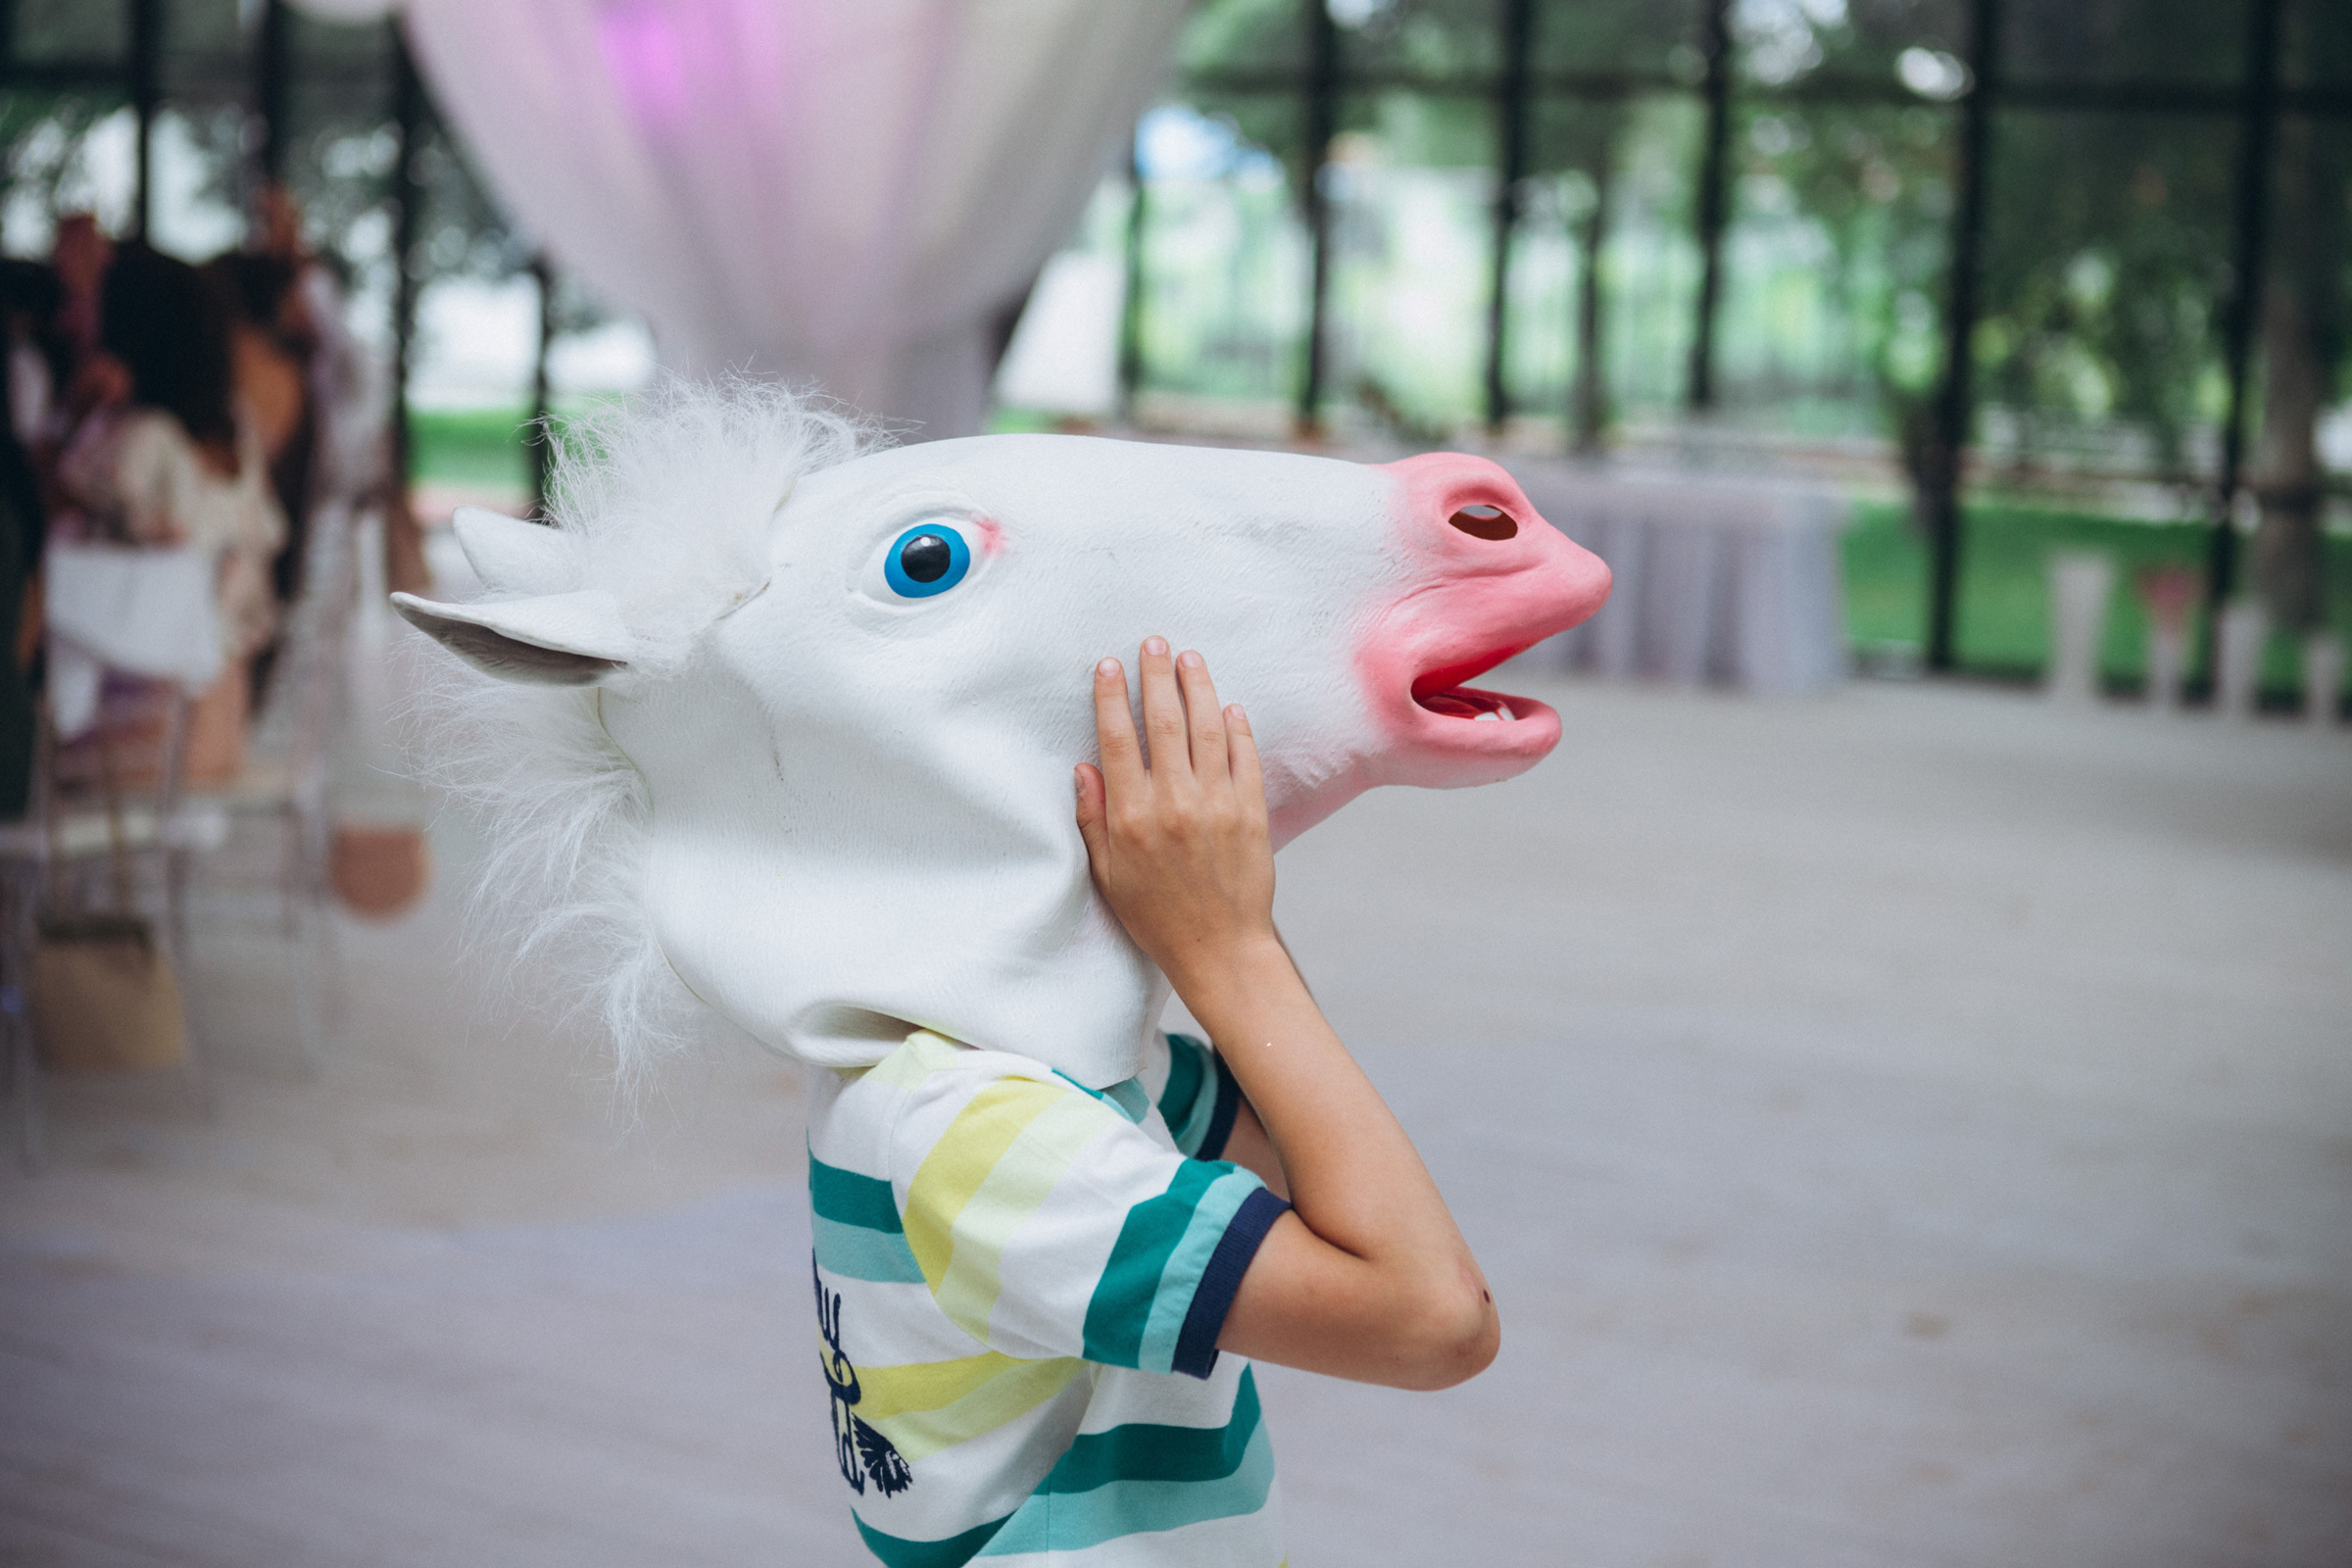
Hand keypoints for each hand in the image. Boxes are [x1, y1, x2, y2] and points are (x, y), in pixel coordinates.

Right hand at [1075, 637, 1276, 987]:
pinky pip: (1244, 757)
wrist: (1220, 950)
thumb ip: (1094, 820)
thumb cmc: (1157, 917)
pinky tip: (1228, 705)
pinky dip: (1237, 727)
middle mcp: (1174, 804)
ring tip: (1191, 659)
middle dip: (1157, 676)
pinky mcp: (1251, 813)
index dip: (1113, 697)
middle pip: (1164, 722)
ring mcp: (1218, 805)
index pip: (1119, 740)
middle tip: (1155, 643)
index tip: (1109, 665)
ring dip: (1197, 688)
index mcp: (1132, 818)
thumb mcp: (1108, 875)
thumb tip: (1084, 769)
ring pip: (1207, 729)